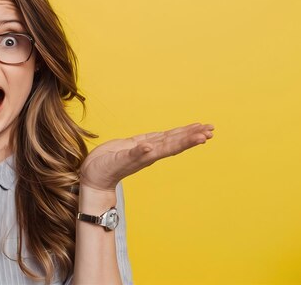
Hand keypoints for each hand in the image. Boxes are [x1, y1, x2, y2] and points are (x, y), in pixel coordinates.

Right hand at [80, 122, 214, 190]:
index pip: (173, 146)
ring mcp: (144, 149)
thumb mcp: (118, 161)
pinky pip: (157, 138)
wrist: (94, 178)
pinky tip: (176, 132)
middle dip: (193, 135)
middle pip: (176, 142)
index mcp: (148, 155)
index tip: (203, 135)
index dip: (188, 140)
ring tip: (201, 128)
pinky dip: (169, 134)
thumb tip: (149, 148)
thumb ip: (134, 154)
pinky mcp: (136, 145)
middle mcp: (150, 152)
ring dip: (185, 134)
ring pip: (169, 139)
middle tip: (211, 128)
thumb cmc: (104, 170)